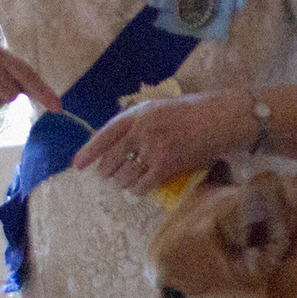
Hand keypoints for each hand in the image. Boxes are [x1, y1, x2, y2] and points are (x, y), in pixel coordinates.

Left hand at [71, 92, 246, 194]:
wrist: (219, 120)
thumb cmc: (190, 113)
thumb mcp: (157, 108)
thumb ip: (135, 121)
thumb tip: (113, 142)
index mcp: (137, 114)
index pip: (105, 135)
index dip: (89, 151)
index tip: (77, 164)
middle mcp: (142, 131)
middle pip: (112, 160)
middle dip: (107, 172)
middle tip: (107, 175)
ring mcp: (153, 149)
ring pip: (125, 176)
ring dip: (123, 182)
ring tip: (126, 181)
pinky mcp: (166, 166)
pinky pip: (142, 186)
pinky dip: (138, 189)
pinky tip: (140, 188)